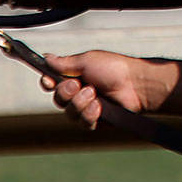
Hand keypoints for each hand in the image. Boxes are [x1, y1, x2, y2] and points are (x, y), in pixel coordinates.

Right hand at [42, 50, 170, 128]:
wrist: (135, 84)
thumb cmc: (114, 68)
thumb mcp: (87, 61)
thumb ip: (64, 63)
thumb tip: (46, 57)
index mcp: (76, 76)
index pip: (53, 83)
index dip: (48, 83)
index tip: (49, 81)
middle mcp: (80, 92)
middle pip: (58, 99)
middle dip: (66, 92)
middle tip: (79, 85)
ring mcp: (87, 107)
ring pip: (69, 113)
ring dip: (80, 103)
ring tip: (94, 94)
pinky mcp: (96, 120)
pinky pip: (83, 123)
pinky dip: (89, 114)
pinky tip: (99, 107)